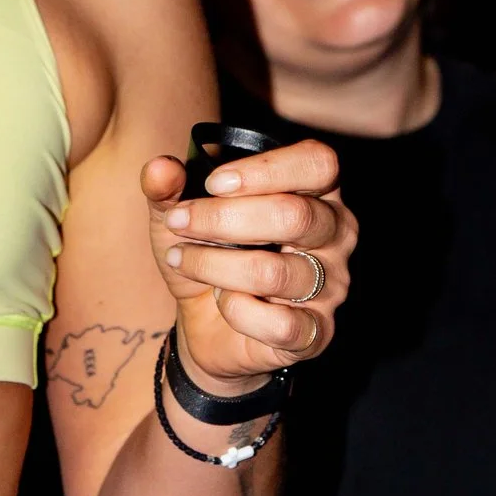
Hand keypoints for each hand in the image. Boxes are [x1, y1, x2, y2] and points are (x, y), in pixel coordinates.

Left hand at [145, 134, 354, 388]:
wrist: (206, 325)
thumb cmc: (206, 254)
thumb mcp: (177, 216)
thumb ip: (167, 187)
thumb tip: (160, 169)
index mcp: (315, 190)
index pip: (317, 163)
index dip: (266, 169)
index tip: (213, 183)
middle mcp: (335, 234)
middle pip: (295, 216)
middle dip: (224, 219)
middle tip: (180, 224)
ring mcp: (332, 285)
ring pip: (274, 272)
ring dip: (214, 266)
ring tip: (186, 262)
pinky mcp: (317, 332)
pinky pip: (280, 324)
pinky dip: (236, 312)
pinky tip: (222, 303)